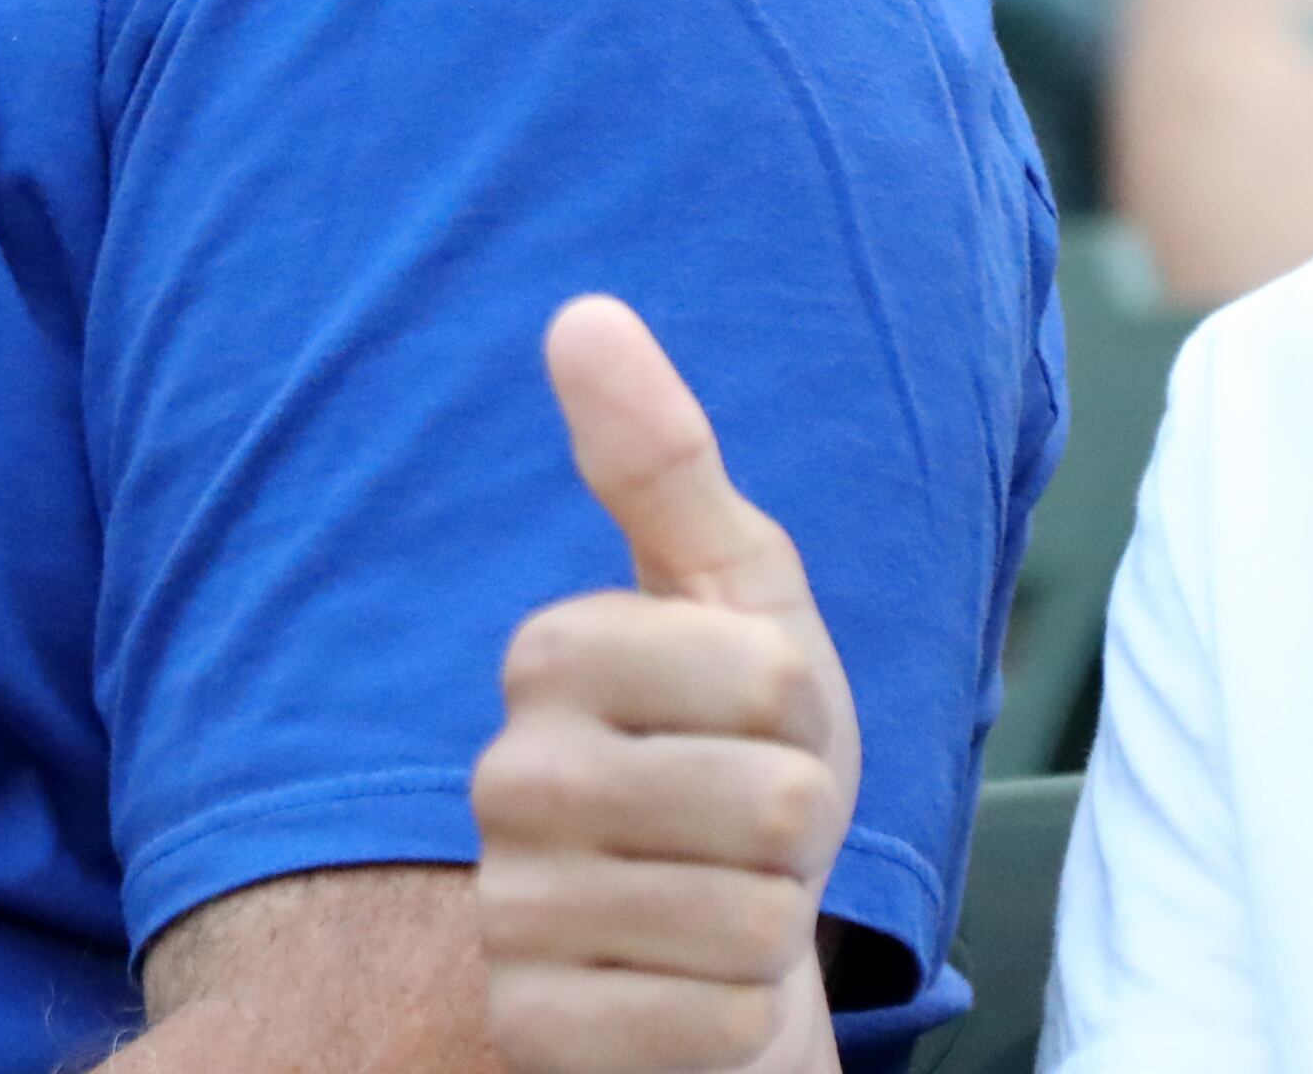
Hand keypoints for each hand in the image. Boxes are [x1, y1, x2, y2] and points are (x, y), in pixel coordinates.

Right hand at [471, 297, 859, 1073]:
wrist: (723, 947)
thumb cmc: (744, 757)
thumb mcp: (741, 605)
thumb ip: (664, 464)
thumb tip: (583, 311)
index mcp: (550, 656)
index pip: (761, 675)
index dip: (803, 713)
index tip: (758, 727)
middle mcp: (508, 777)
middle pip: (769, 804)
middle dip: (799, 834)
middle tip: (750, 833)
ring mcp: (512, 907)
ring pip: (745, 923)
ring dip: (772, 933)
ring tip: (725, 911)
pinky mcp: (529, 1025)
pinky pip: (704, 1024)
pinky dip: (734, 1022)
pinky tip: (691, 995)